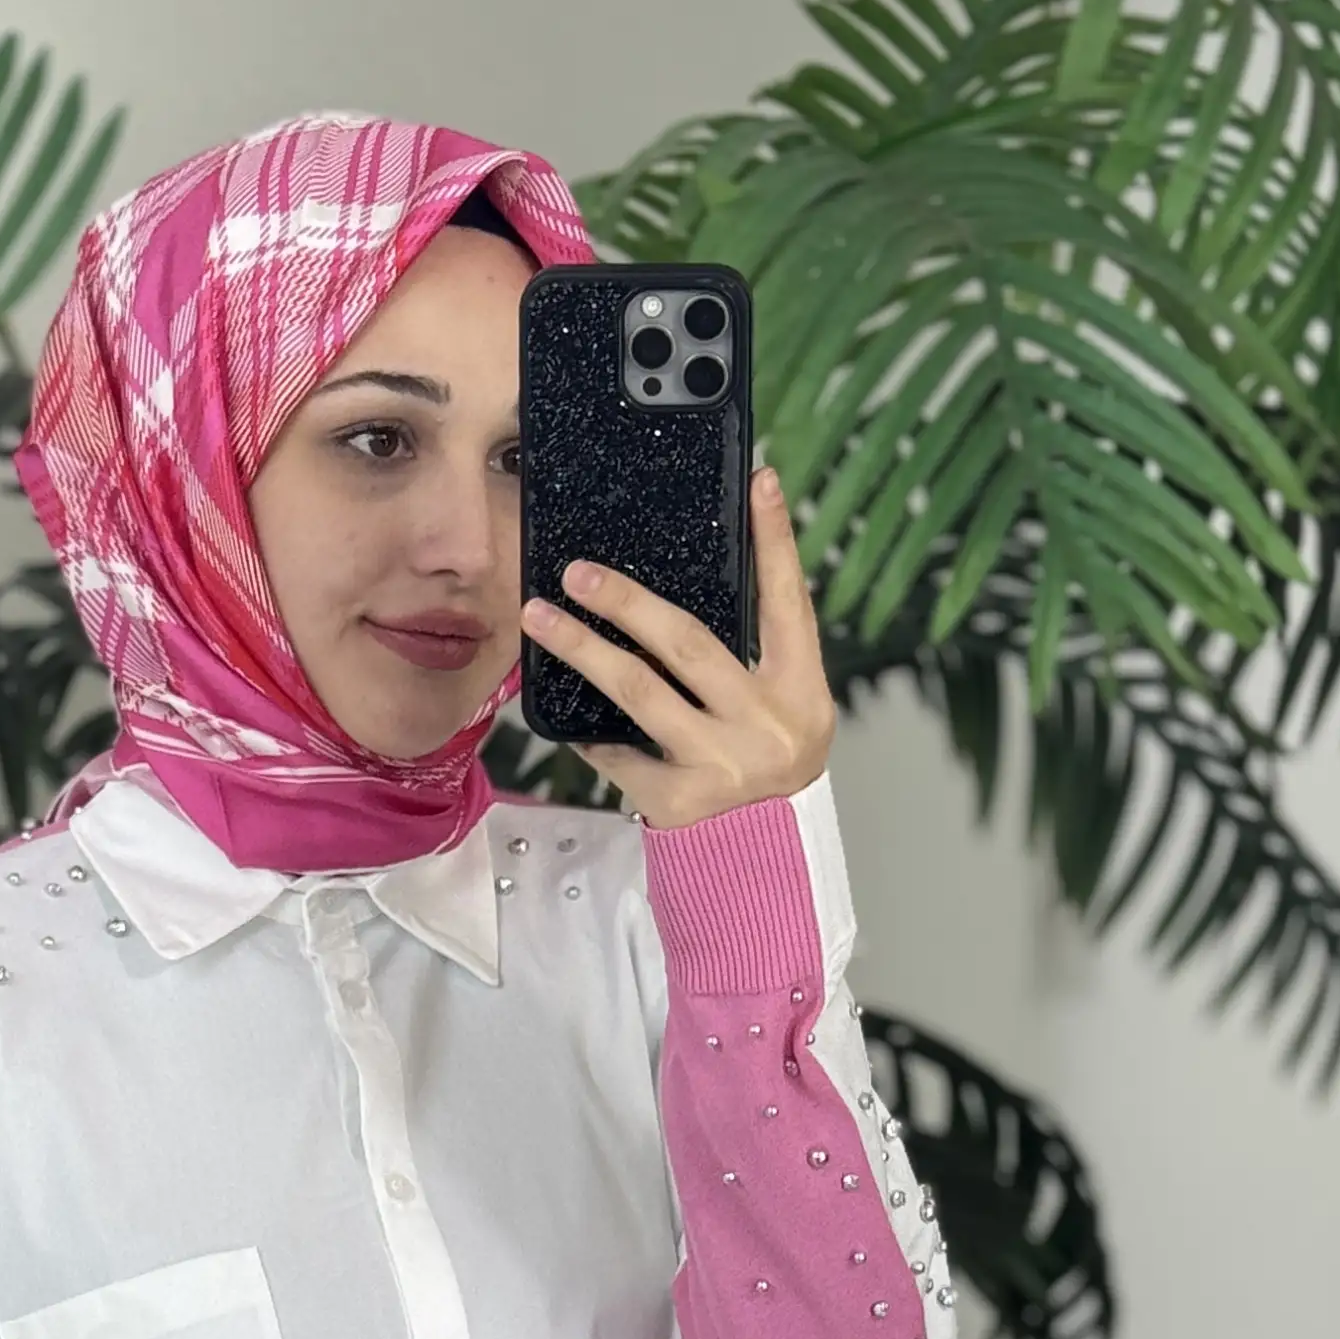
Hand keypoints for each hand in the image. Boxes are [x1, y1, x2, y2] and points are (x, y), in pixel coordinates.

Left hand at [519, 466, 836, 828]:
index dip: (776, 539)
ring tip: (540, 618)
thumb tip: (678, 593)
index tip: (761, 479)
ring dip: (583, 648)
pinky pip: (618, 750)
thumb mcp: (780, 709)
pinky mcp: (678, 799)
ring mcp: (719, 762)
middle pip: (688, 643)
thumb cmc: (767, 771)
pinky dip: (588, 730)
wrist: (770, 859)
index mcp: (799, 690)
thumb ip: (748, 658)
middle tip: (579, 572)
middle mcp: (764, 724)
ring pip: (639, 690)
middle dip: (628, 601)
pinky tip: (559, 710)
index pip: (788, 601)